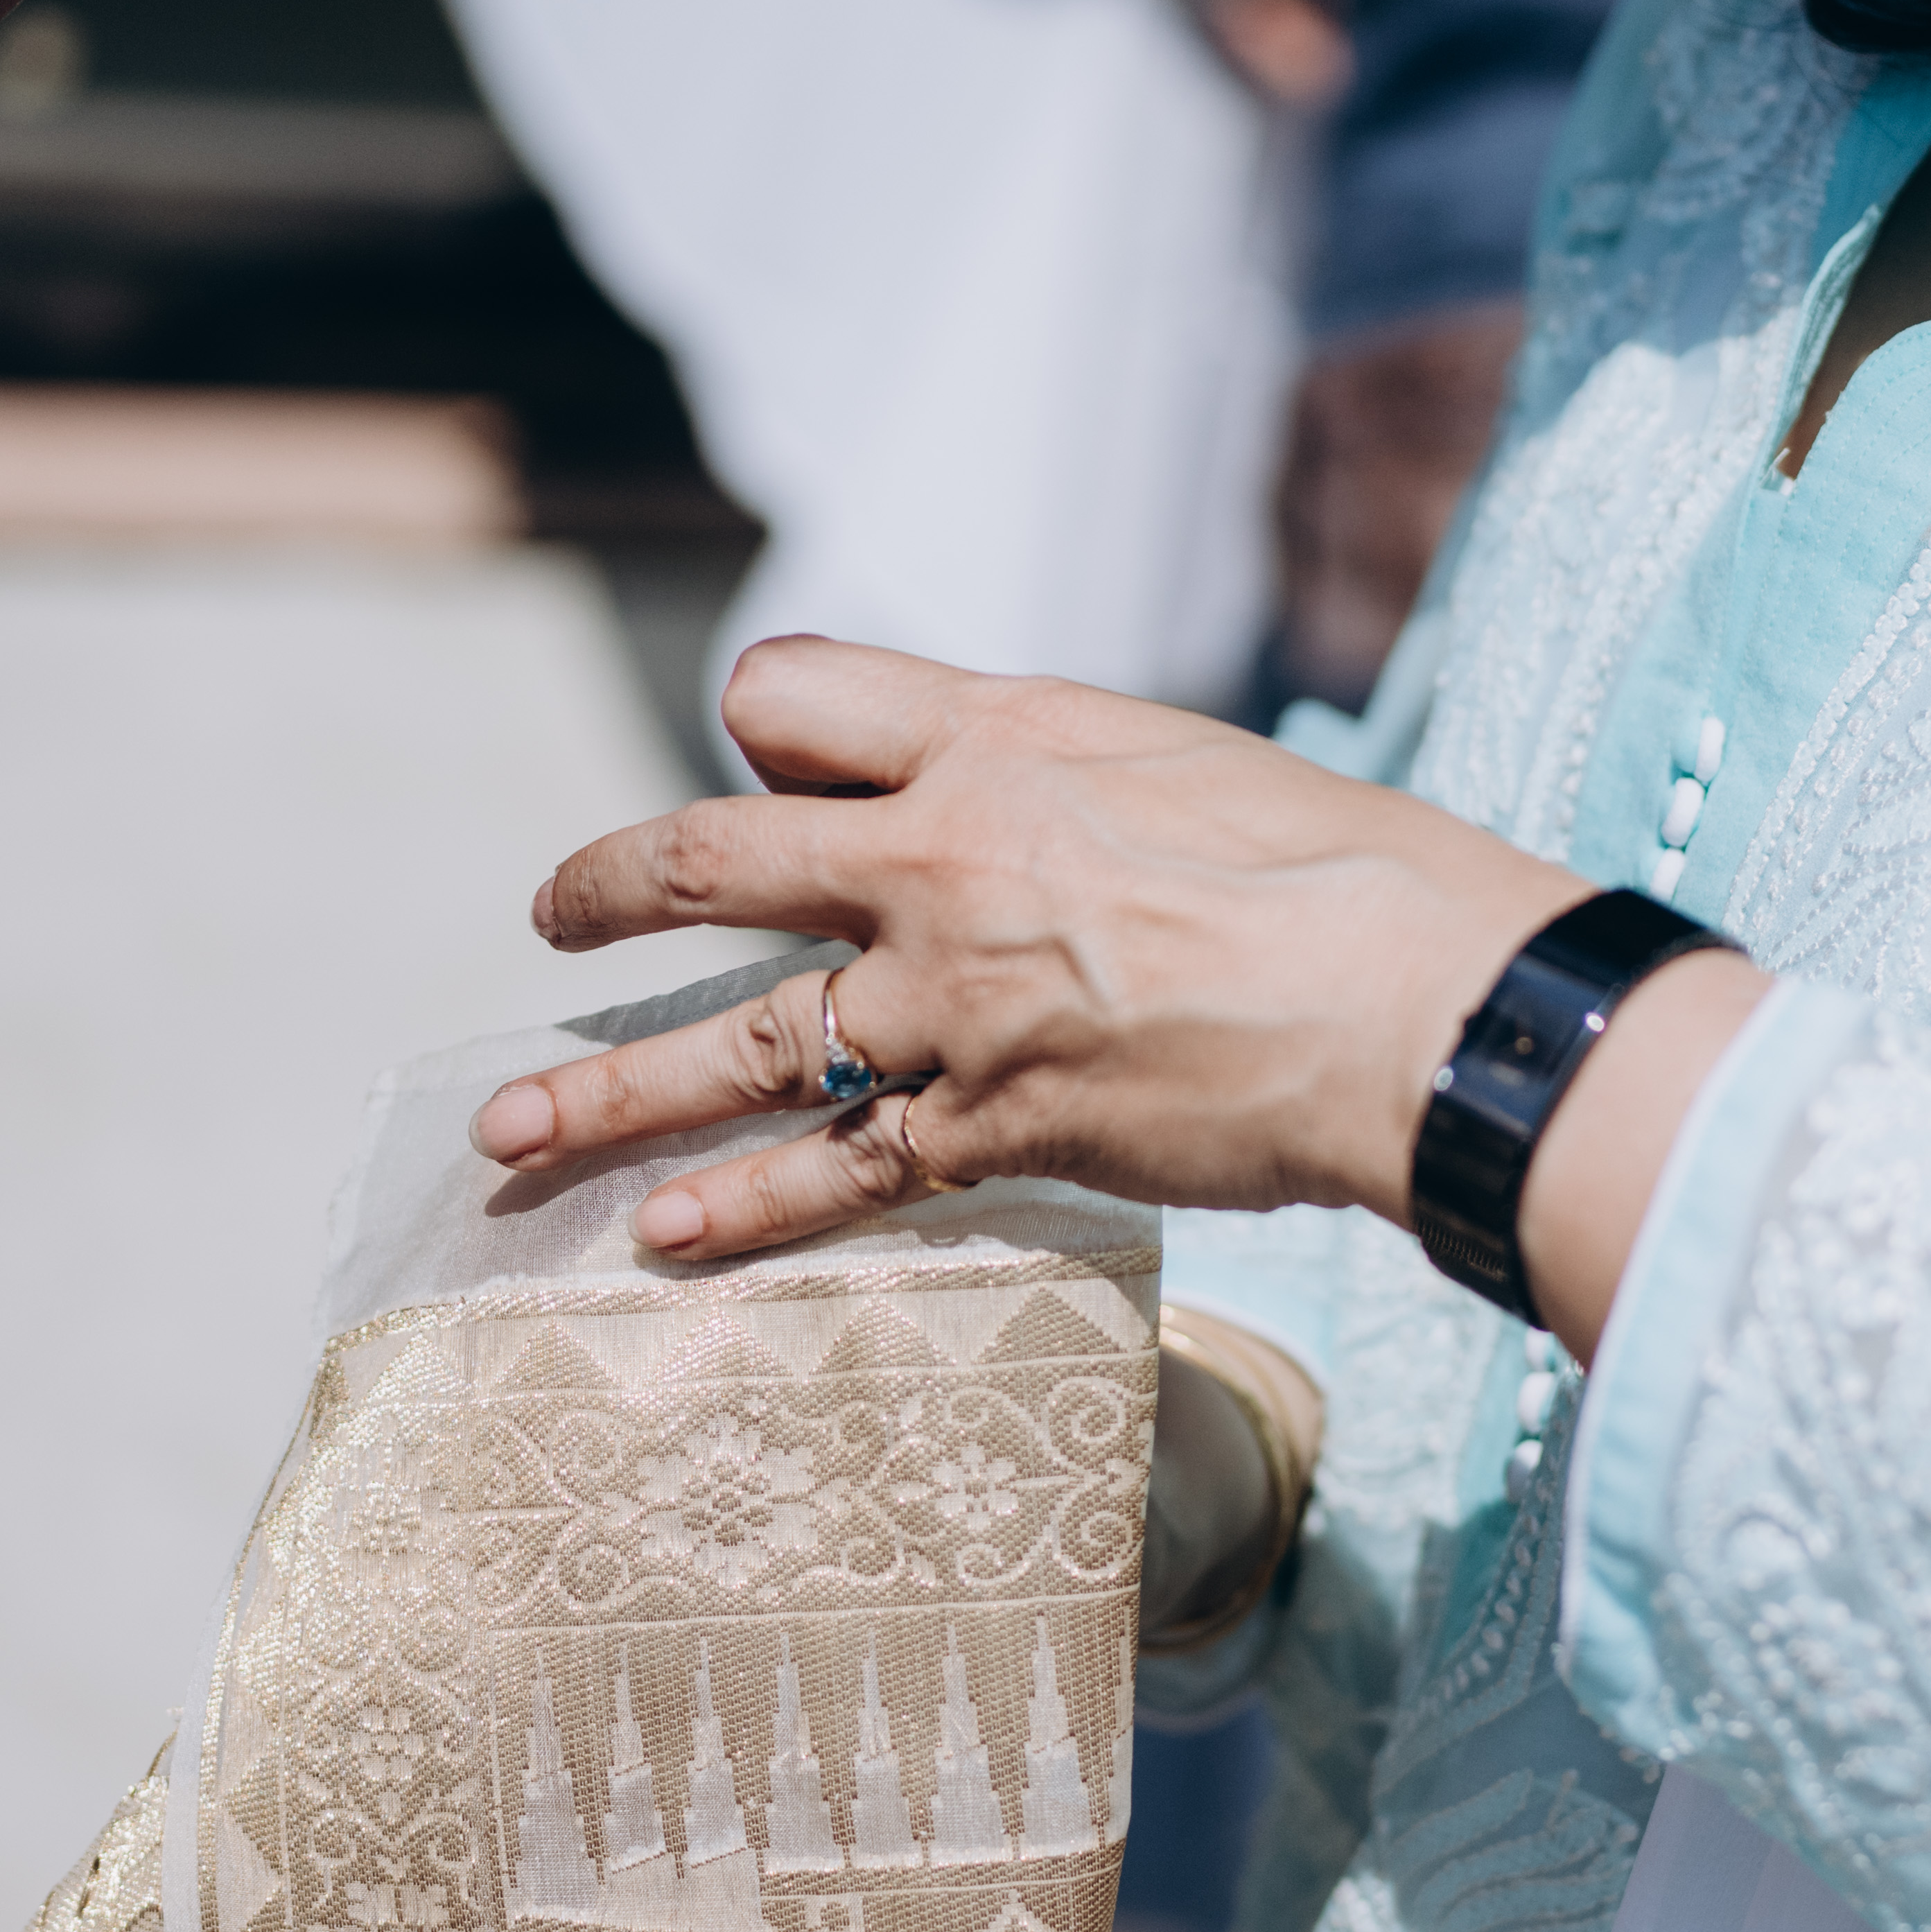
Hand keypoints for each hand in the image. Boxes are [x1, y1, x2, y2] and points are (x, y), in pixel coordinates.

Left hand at [467, 639, 1771, 1359]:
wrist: (1423, 1003)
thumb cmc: (1354, 874)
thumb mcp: (1195, 764)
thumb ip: (1078, 778)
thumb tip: (1033, 807)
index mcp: (1001, 736)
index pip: (802, 692)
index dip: (769, 730)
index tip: (763, 770)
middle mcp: (942, 856)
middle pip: (716, 859)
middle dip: (612, 888)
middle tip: (550, 916)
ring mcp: (953, 1002)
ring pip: (737, 1043)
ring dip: (606, 1088)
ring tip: (507, 1130)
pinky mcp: (991, 1126)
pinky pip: (829, 1174)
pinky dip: (736, 1210)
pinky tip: (657, 1239)